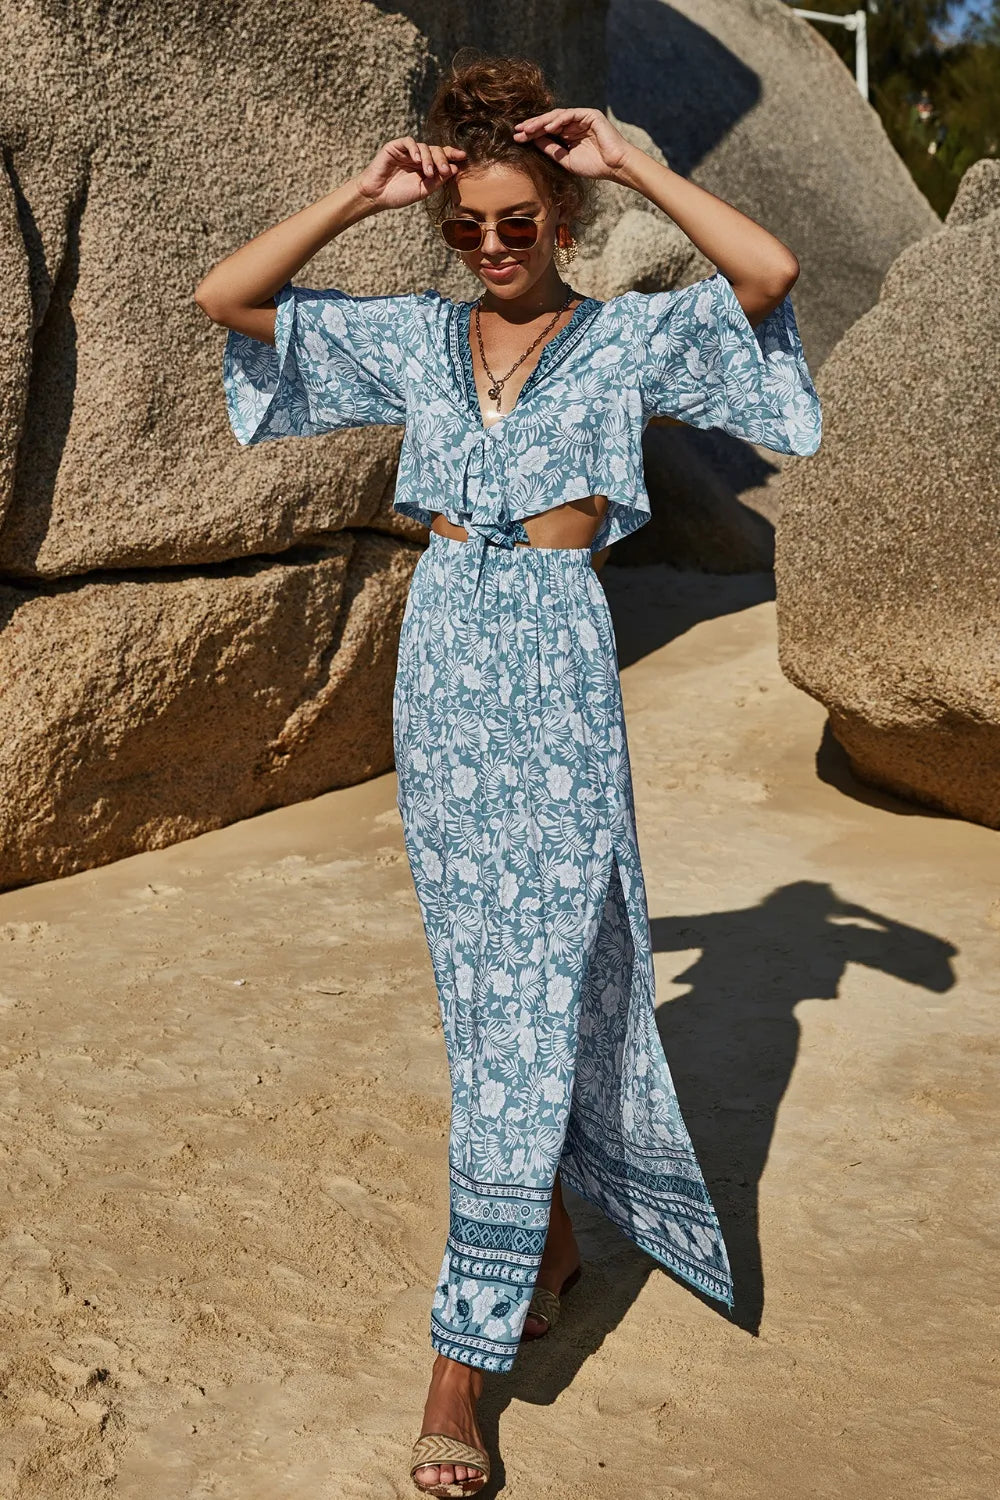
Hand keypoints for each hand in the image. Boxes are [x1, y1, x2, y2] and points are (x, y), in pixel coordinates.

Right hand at [356, 137, 467, 210]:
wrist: (377, 196)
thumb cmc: (399, 195)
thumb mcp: (423, 190)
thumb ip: (438, 180)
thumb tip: (455, 168)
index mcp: (426, 167)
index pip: (442, 157)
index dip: (452, 155)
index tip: (464, 157)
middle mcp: (418, 157)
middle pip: (436, 150)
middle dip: (442, 159)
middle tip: (444, 170)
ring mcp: (407, 151)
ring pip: (424, 146)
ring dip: (429, 159)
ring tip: (428, 172)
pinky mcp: (395, 147)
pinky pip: (409, 141)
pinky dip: (415, 149)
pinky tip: (416, 159)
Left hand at [512, 107, 637, 180]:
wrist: (615, 166)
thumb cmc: (594, 166)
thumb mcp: (566, 159)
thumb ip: (550, 149)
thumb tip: (532, 141)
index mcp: (568, 135)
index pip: (547, 131)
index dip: (532, 134)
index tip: (517, 138)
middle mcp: (574, 124)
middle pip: (549, 121)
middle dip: (533, 125)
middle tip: (518, 130)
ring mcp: (582, 118)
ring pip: (557, 116)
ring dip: (542, 122)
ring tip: (529, 129)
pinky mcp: (590, 114)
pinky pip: (570, 114)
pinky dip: (558, 120)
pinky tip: (548, 127)